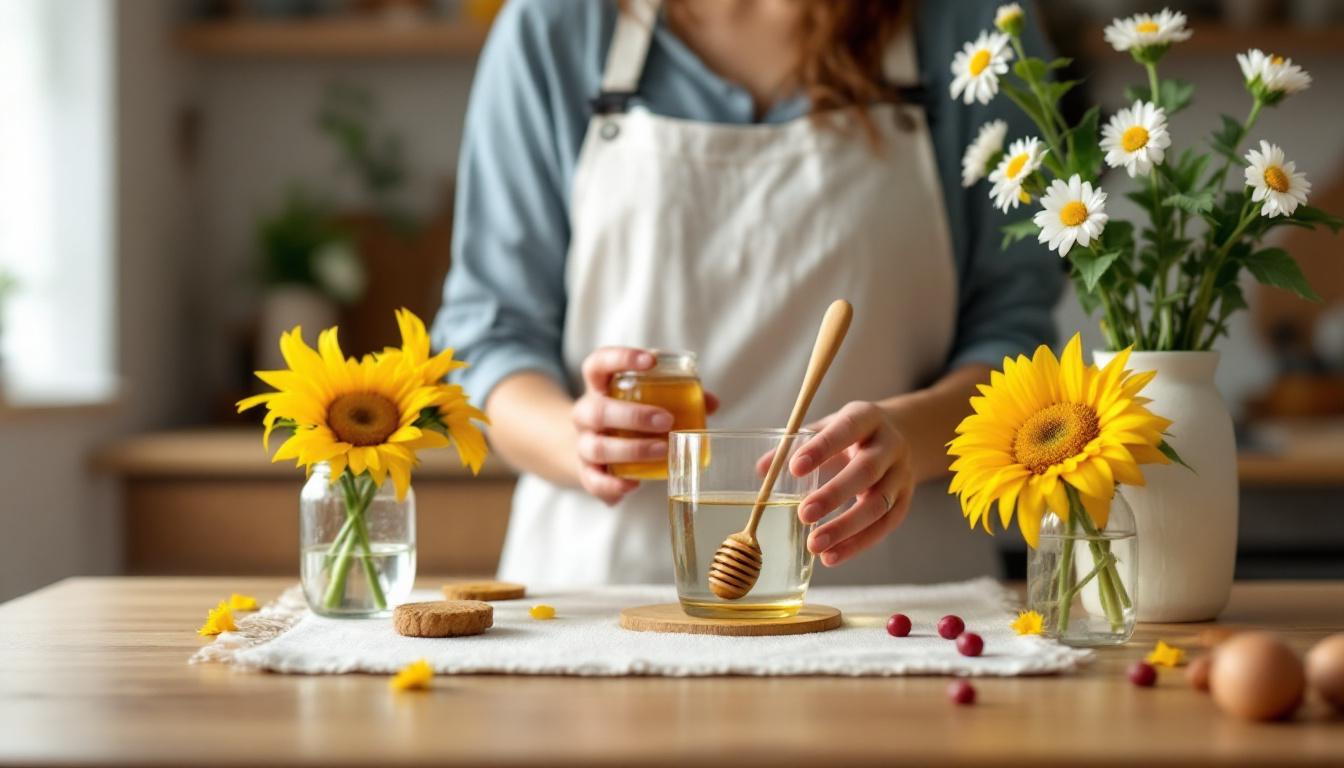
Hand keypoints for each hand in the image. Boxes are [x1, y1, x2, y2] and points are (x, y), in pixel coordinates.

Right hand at [571, 347, 717, 505]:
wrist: (589, 447)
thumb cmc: (624, 416)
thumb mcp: (642, 399)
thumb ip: (676, 396)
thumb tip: (711, 402)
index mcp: (599, 387)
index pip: (598, 364)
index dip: (621, 359)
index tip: (650, 361)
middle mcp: (585, 414)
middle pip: (597, 411)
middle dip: (633, 416)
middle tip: (666, 420)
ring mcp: (583, 444)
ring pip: (596, 447)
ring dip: (631, 450)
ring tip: (662, 451)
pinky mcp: (586, 472)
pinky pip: (593, 481)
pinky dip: (612, 485)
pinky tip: (634, 485)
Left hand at [788, 401, 912, 566]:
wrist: (903, 437)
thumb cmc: (852, 434)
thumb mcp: (827, 428)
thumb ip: (796, 445)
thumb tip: (763, 470)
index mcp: (867, 418)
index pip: (847, 428)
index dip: (822, 448)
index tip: (794, 468)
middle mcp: (890, 445)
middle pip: (867, 471)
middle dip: (834, 495)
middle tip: (804, 515)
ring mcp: (902, 474)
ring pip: (879, 504)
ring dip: (846, 528)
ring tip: (815, 545)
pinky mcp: (905, 501)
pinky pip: (884, 526)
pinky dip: (858, 544)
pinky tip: (832, 556)